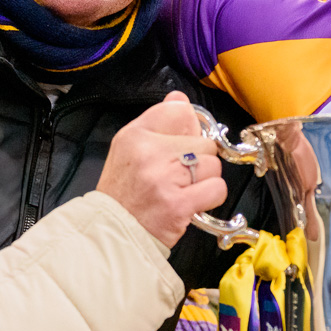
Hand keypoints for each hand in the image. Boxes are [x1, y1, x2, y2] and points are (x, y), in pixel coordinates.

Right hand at [97, 91, 226, 246]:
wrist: (113, 231)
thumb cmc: (124, 191)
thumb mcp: (129, 148)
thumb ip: (157, 122)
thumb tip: (180, 99)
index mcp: (135, 135)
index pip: (179, 111)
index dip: (187, 129)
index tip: (180, 146)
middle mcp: (149, 153)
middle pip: (203, 142)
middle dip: (198, 159)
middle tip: (179, 175)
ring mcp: (165, 179)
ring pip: (213, 165)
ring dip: (205, 180)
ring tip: (183, 190)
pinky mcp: (179, 204)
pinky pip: (217, 188)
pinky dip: (210, 197)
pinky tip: (192, 202)